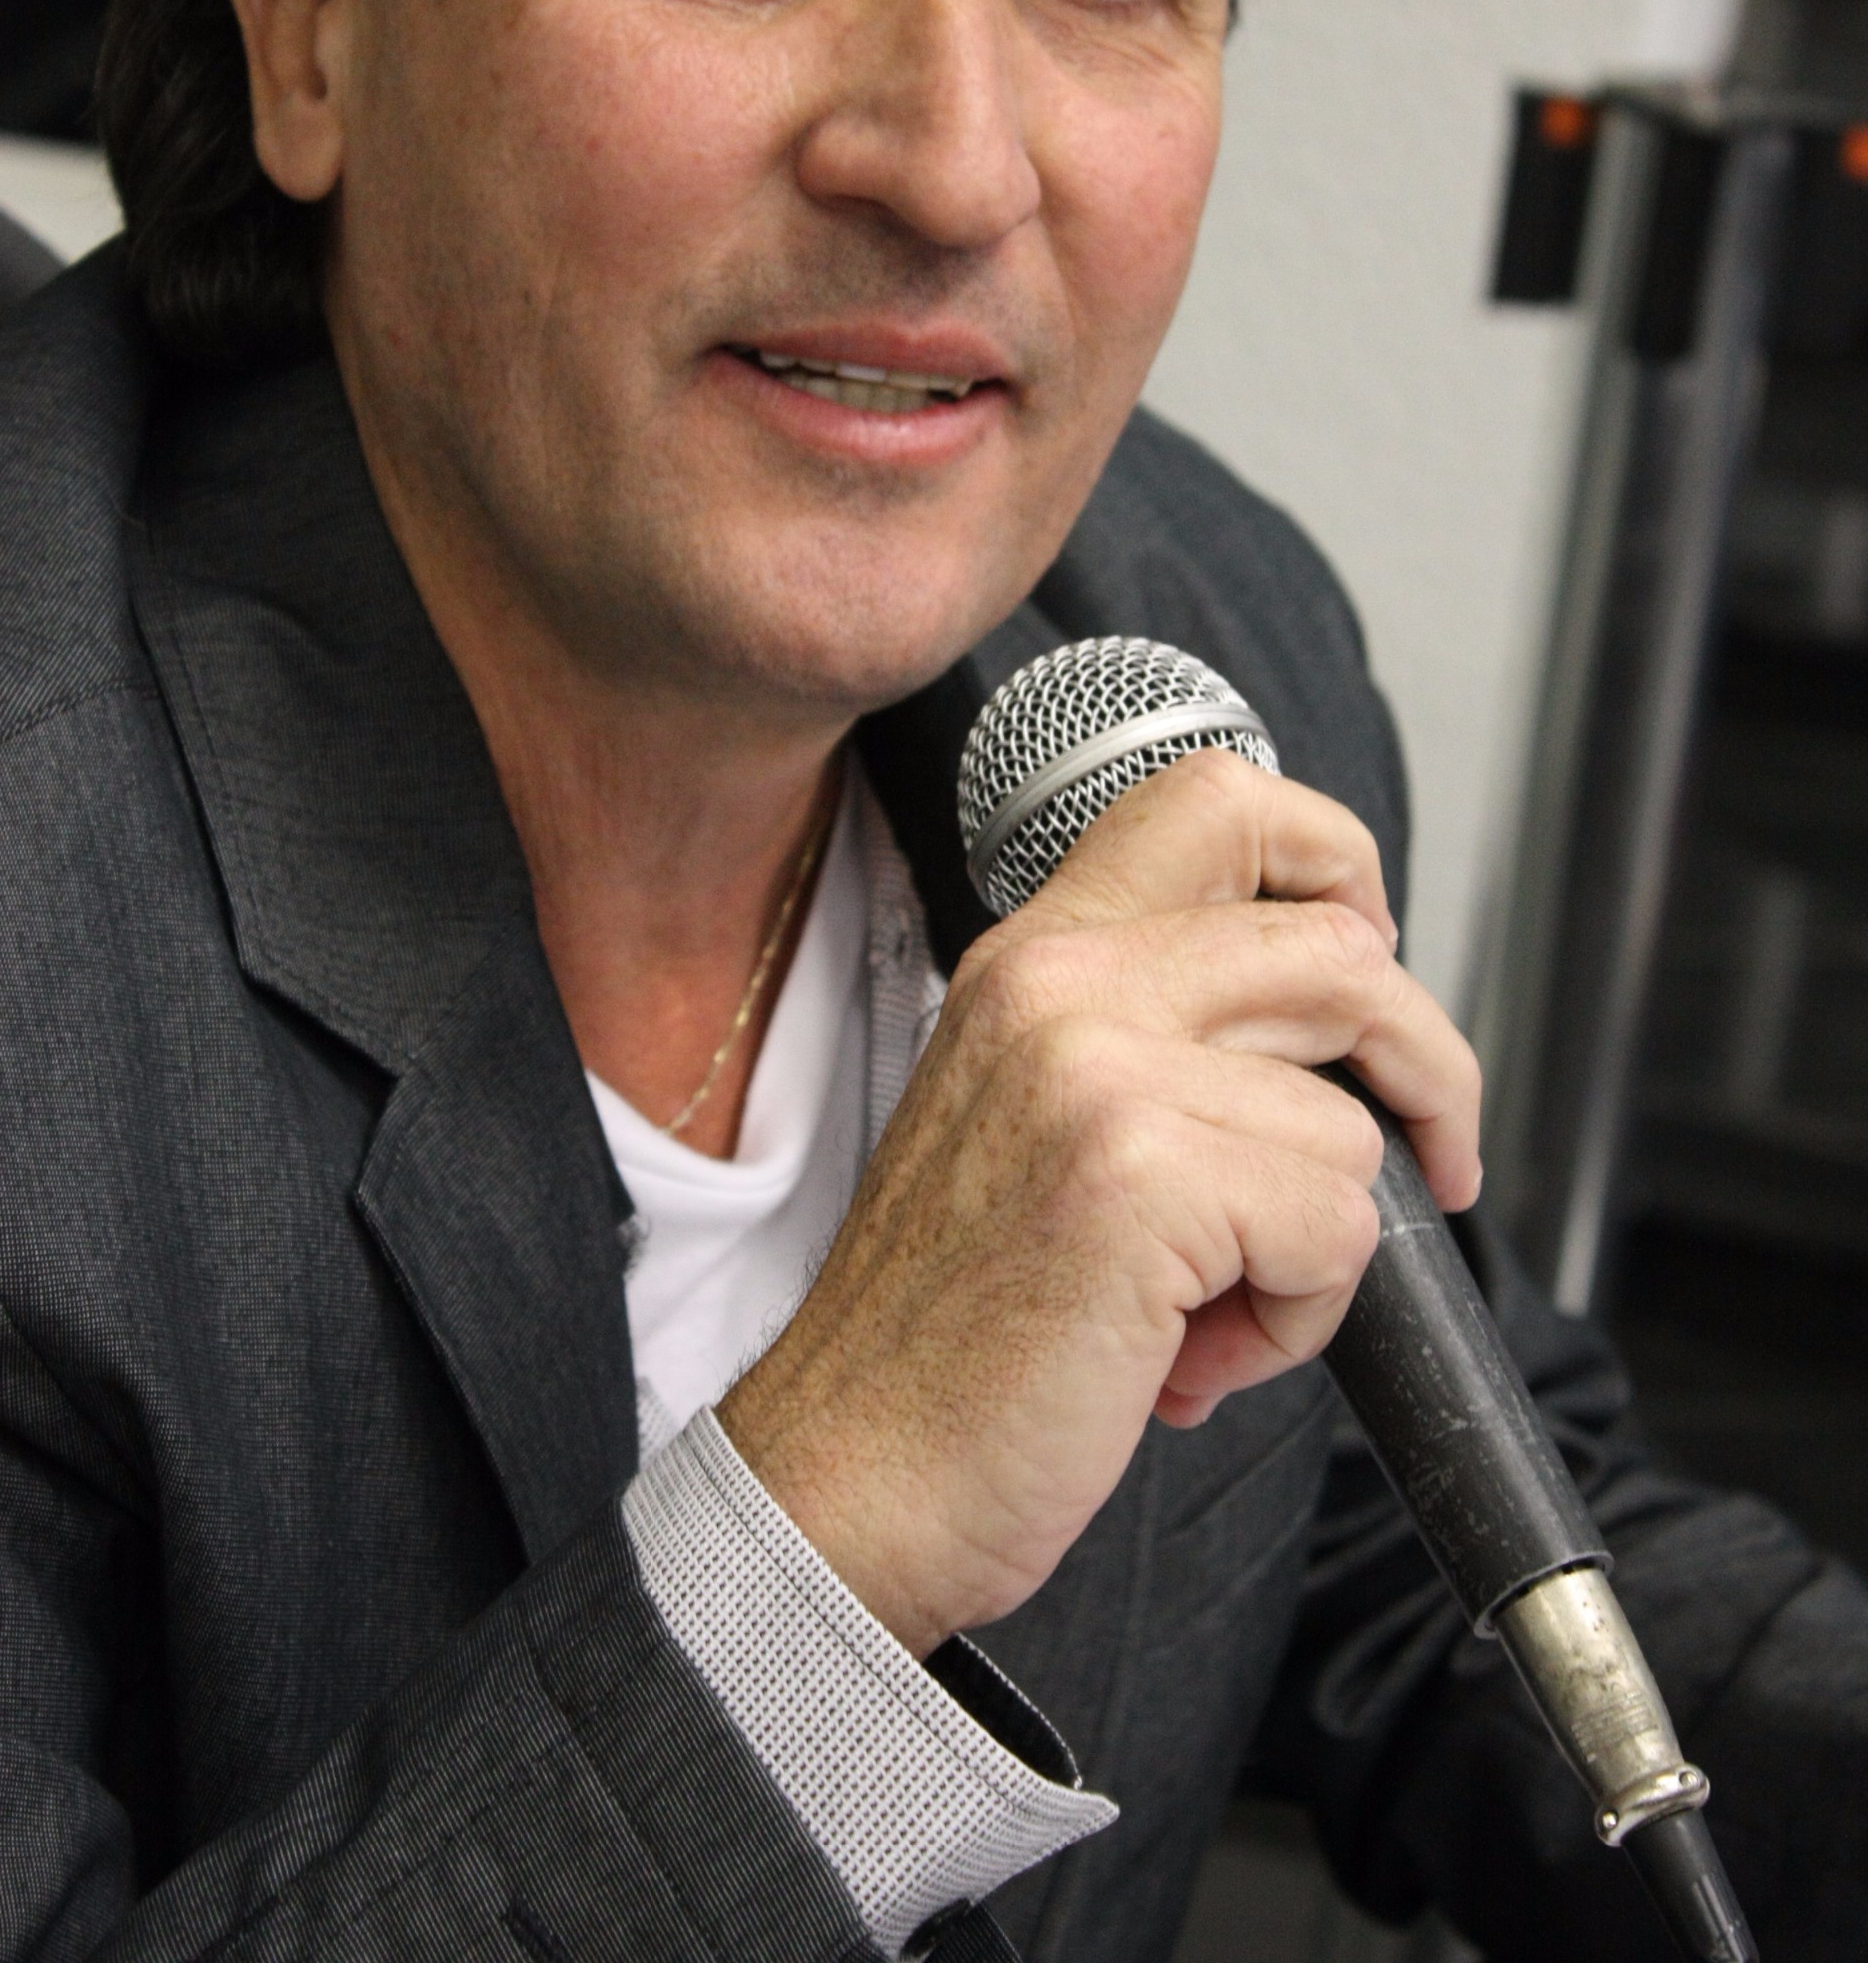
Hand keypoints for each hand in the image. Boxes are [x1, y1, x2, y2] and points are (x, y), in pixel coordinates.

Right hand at [718, 750, 1481, 1657]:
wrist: (850, 1473)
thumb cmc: (952, 1332)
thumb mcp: (1032, 1124)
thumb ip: (1154, 1043)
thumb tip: (1337, 1054)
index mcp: (1034, 958)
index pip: (1217, 798)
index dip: (1334, 863)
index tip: (1368, 964)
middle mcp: (1062, 983)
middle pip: (1340, 947)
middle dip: (1423, 1071)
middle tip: (1420, 1163)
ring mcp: (1096, 1069)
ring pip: (1350, 1122)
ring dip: (1323, 1247)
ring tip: (1217, 1312)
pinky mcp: (1138, 1177)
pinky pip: (1337, 1228)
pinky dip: (1299, 1319)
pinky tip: (1195, 1357)